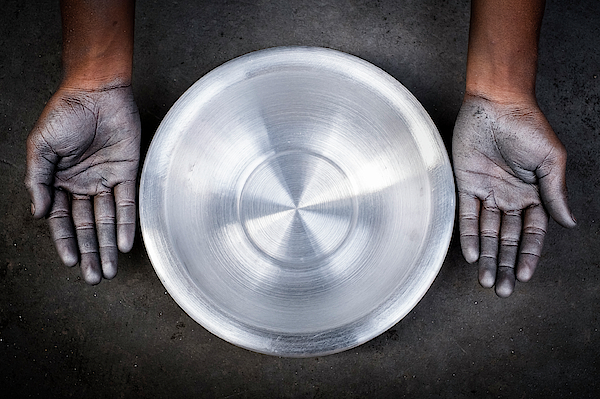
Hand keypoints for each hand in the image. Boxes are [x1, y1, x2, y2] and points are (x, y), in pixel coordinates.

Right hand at [25, 85, 140, 283]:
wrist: (96, 91)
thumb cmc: (65, 114)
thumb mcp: (41, 147)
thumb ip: (38, 180)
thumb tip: (36, 214)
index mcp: (59, 181)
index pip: (61, 220)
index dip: (65, 242)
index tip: (71, 263)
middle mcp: (83, 185)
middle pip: (86, 226)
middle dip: (90, 252)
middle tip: (94, 278)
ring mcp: (105, 181)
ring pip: (107, 220)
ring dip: (109, 245)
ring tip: (110, 270)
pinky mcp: (127, 173)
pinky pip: (127, 203)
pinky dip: (127, 224)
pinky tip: (126, 244)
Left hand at [452, 94, 575, 296]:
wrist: (496, 104)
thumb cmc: (528, 128)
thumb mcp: (551, 161)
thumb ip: (555, 193)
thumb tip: (570, 224)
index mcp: (533, 195)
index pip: (531, 233)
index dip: (528, 254)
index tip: (523, 276)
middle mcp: (509, 198)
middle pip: (507, 239)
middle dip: (504, 264)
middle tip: (500, 290)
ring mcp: (487, 193)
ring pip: (487, 233)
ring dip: (486, 257)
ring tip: (485, 281)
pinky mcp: (465, 185)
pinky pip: (466, 215)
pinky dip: (468, 236)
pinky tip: (470, 255)